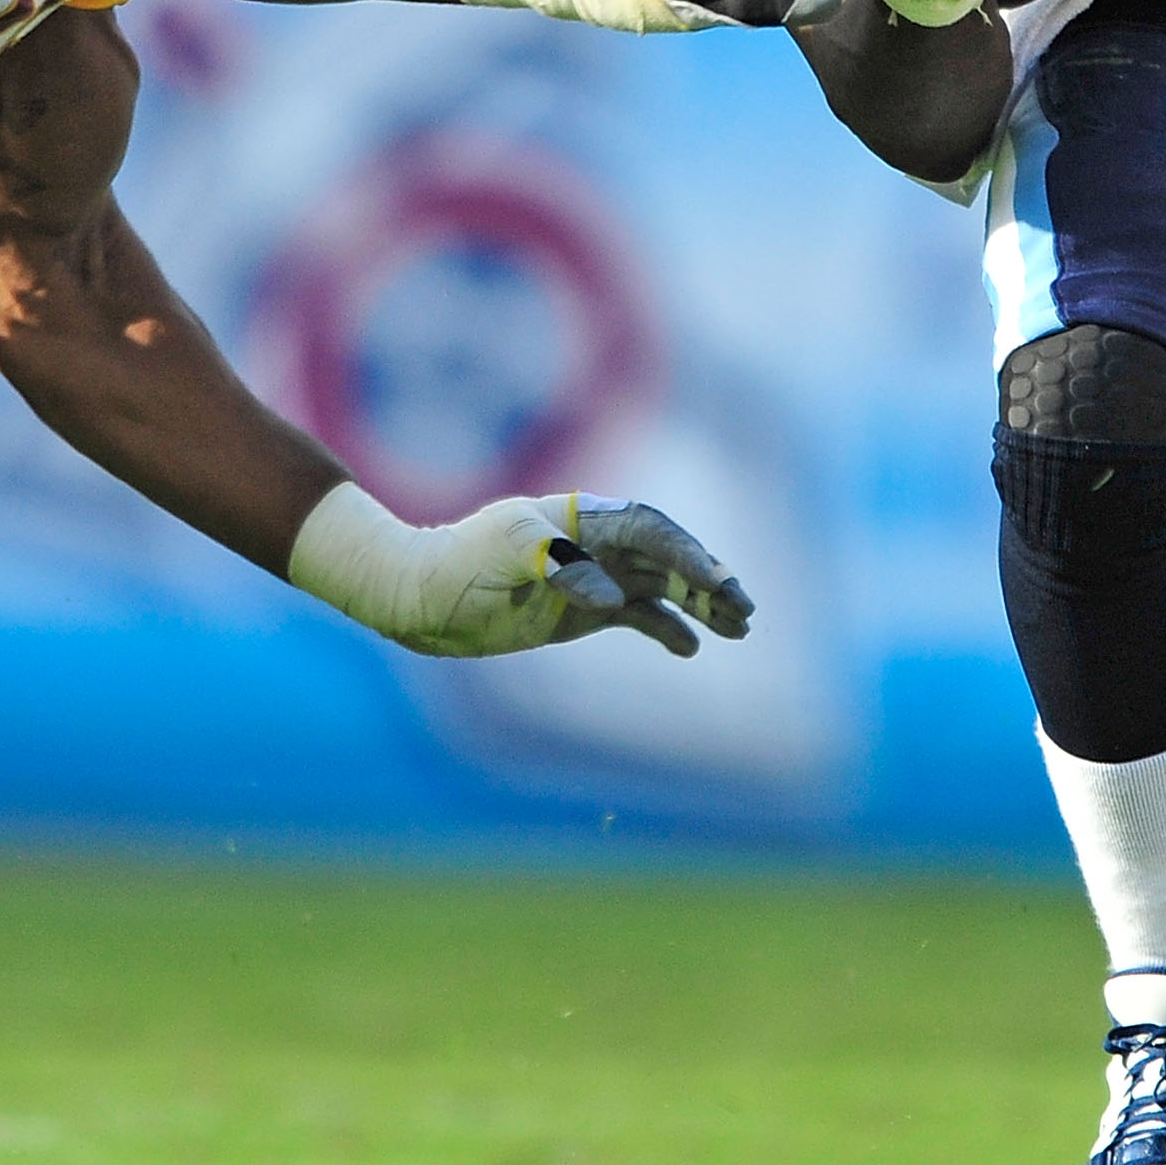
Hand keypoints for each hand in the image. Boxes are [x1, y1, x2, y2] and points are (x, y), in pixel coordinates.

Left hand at [288, 482, 752, 657]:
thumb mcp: (503, 554)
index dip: (687, 553)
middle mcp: (594, 542)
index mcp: (580, 516)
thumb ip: (561, 567)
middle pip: (667, 555)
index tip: (715, 582)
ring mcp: (592, 576)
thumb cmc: (458, 564)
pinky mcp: (582, 611)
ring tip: (738, 627)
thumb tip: (616, 598)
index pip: (649, 527)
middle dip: (708, 580)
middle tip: (745, 609)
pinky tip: (690, 647)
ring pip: (661, 586)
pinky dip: (668, 630)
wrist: (421, 596)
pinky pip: (639, 616)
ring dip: (700, 605)